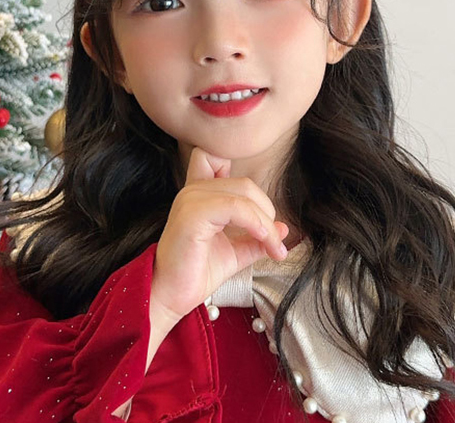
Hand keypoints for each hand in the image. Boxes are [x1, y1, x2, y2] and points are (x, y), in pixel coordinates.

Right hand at [150, 146, 289, 326]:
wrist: (170, 296)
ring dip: (265, 221)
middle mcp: (193, 191)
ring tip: (272, 245)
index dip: (238, 173)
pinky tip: (261, 238)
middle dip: (267, 211)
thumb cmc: (196, 272)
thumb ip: (256, 238)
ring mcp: (191, 199)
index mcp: (200, 194)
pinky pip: (235, 206)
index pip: (214, 158)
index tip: (256, 210)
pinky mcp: (193, 214)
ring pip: (244, 192)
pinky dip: (255, 222)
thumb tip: (284, 228)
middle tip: (275, 241)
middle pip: (245, 182)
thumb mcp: (235, 252)